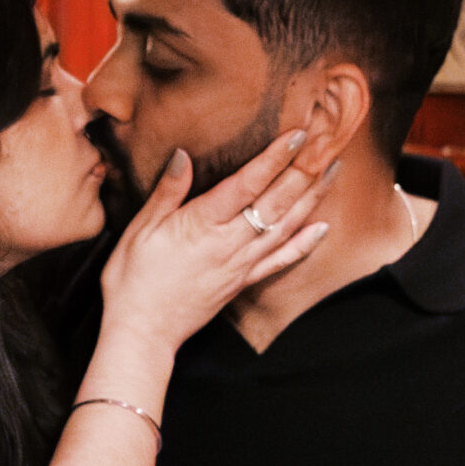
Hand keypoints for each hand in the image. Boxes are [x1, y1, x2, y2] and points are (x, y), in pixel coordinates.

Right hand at [99, 132, 328, 352]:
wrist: (142, 330)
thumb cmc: (133, 278)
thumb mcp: (140, 229)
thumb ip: (167, 191)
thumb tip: (183, 155)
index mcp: (202, 224)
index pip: (247, 183)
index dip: (274, 157)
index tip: (297, 135)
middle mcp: (229, 243)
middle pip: (276, 202)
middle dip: (303, 170)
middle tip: (327, 143)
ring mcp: (241, 265)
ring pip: (285, 226)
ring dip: (311, 198)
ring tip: (332, 172)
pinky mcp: (243, 282)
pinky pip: (280, 261)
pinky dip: (304, 244)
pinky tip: (322, 228)